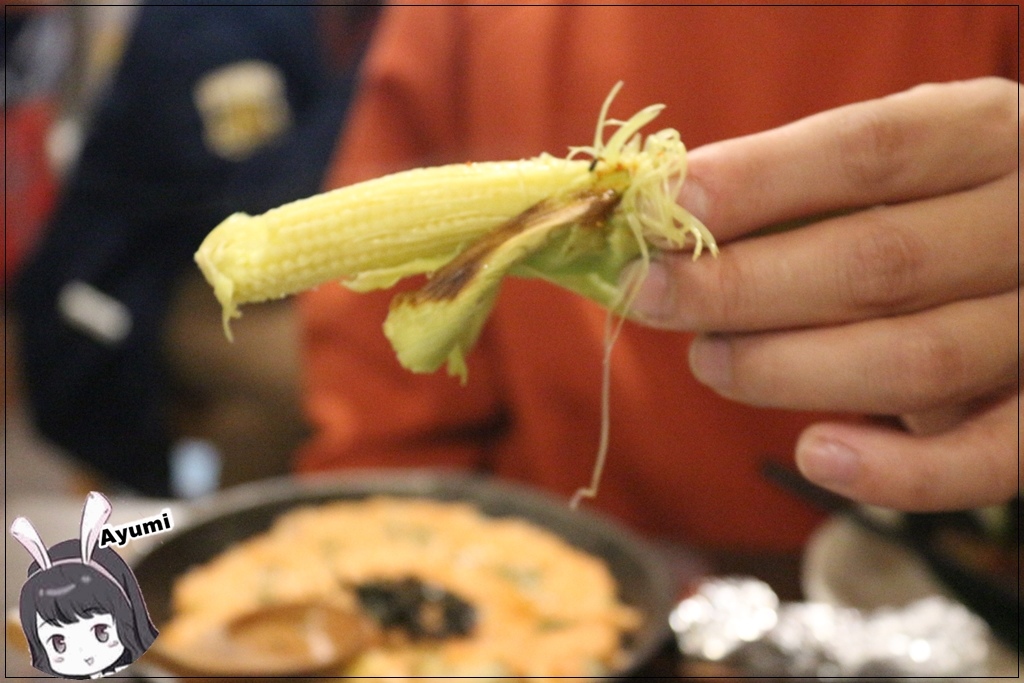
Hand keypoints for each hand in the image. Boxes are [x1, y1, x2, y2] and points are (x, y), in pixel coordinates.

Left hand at [626, 77, 1019, 510]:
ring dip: (787, 369)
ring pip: (915, 360)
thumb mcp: (899, 165)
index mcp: (988, 135)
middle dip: (740, 285)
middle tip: (648, 294)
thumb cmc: (939, 205)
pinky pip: (986, 458)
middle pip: (877, 262)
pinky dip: (897, 471)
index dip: (758, 181)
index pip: (870, 149)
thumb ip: (809, 186)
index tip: (664, 207)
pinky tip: (815, 454)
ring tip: (707, 361)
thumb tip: (669, 226)